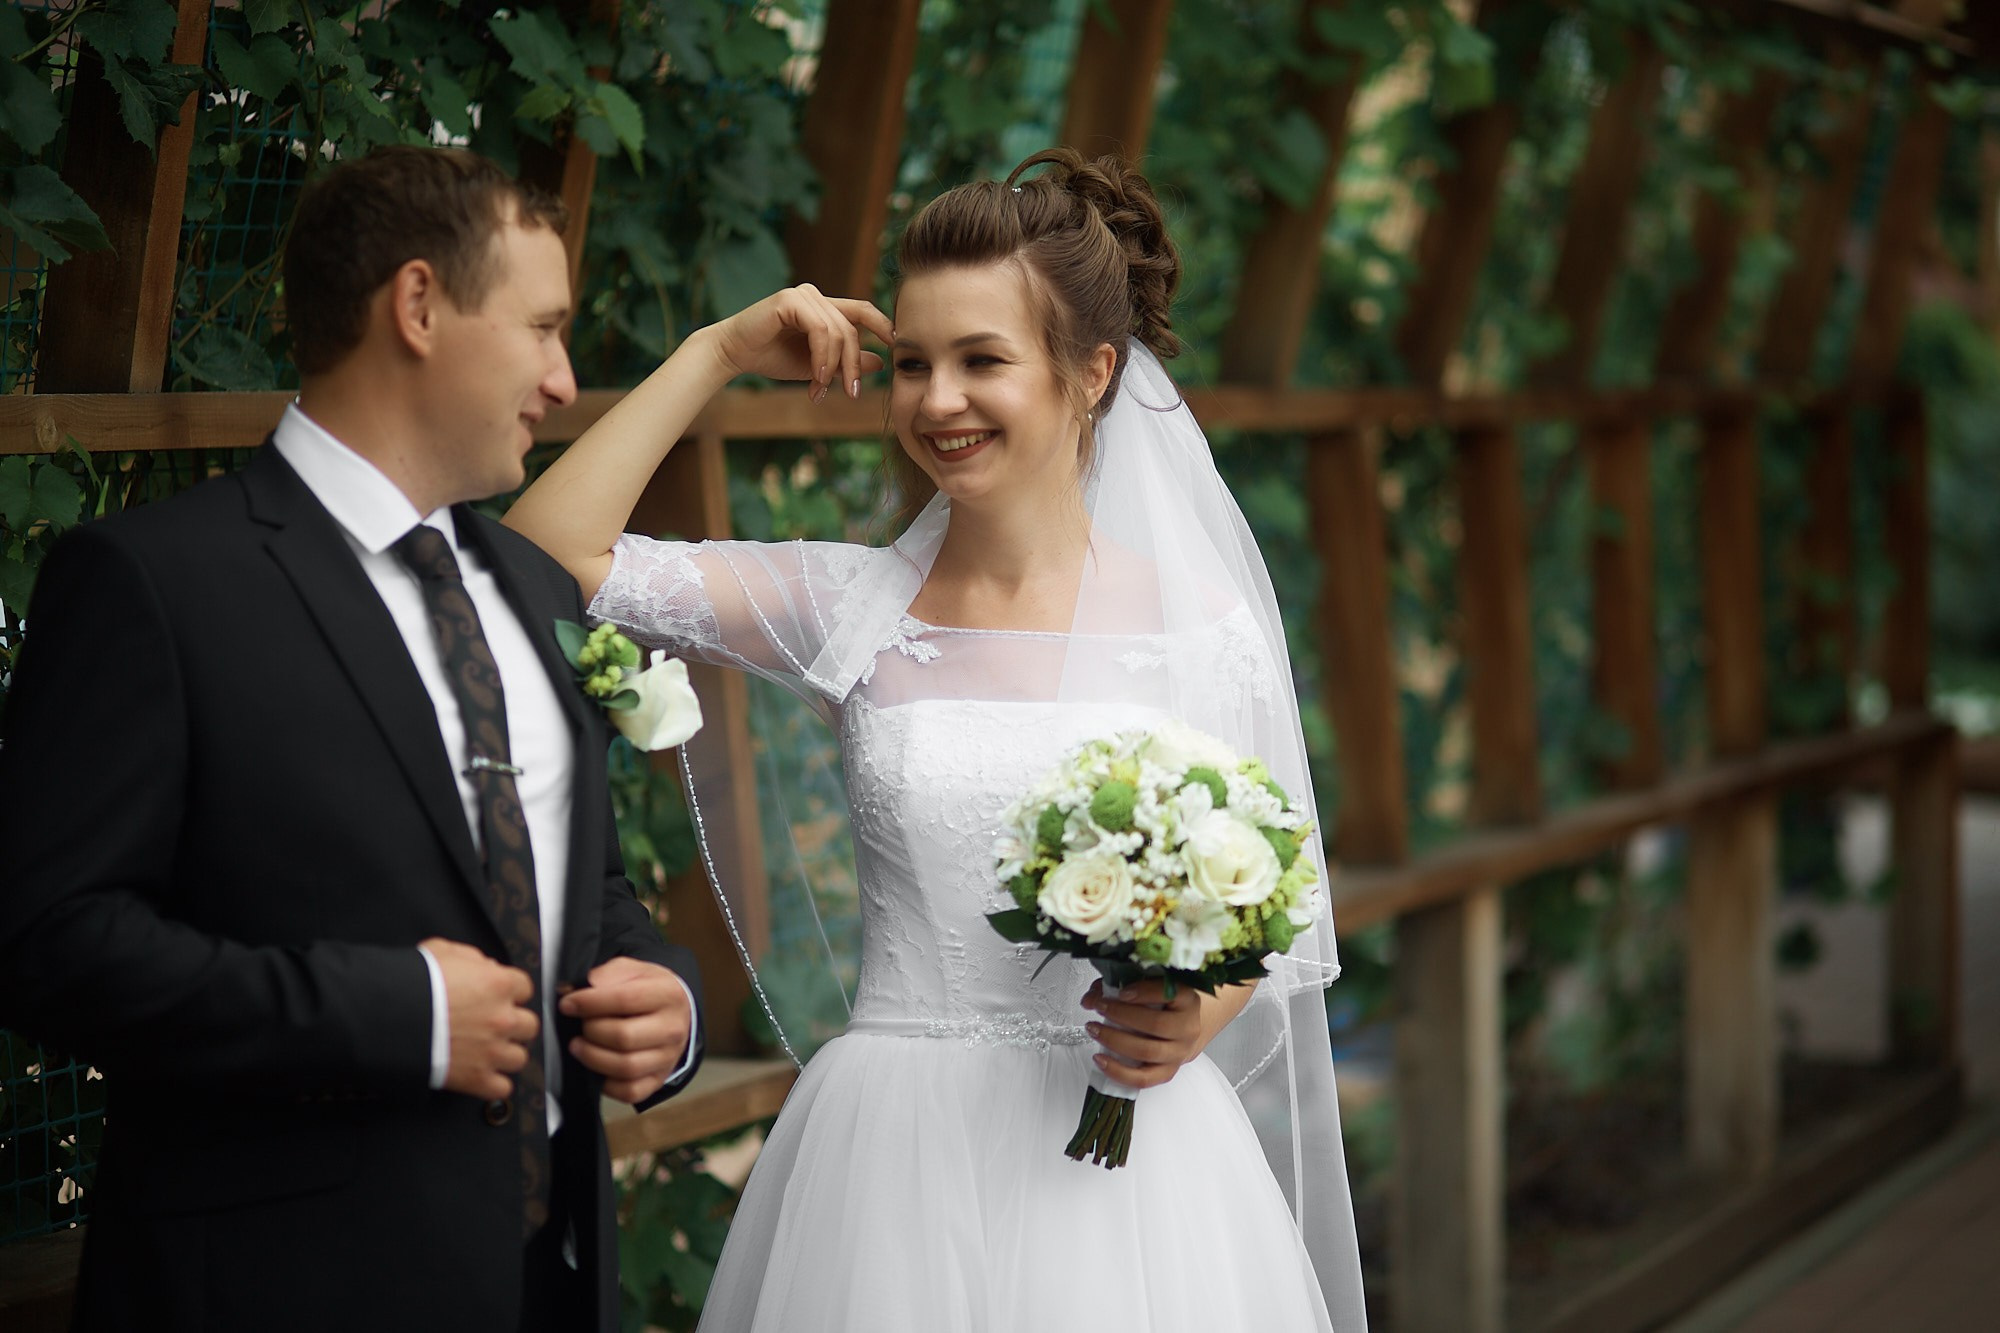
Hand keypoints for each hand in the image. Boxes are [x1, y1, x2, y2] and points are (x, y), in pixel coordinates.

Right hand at [423, 938, 537, 1101]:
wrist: (388, 1017)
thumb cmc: (413, 984)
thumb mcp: (442, 952)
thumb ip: (471, 957)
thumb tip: (485, 966)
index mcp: (498, 985)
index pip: (525, 988)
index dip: (511, 992)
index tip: (500, 997)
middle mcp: (502, 1018)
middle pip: (529, 1025)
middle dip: (513, 1024)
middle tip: (495, 1025)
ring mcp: (492, 1051)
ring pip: (520, 1057)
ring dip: (506, 1054)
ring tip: (488, 1051)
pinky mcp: (477, 1078)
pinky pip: (503, 1088)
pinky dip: (494, 1084)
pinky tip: (482, 1075)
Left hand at [558, 956, 693, 1103]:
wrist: (675, 1014)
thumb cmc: (648, 991)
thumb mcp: (634, 971)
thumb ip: (608, 975)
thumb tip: (578, 989)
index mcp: (668, 995)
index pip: (625, 1000)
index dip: (590, 1003)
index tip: (567, 1004)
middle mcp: (672, 1029)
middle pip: (624, 1037)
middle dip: (591, 1031)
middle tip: (578, 1026)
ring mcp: (667, 1058)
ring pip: (625, 1067)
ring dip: (593, 1058)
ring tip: (578, 1046)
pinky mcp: (658, 1080)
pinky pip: (630, 1091)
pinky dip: (607, 1084)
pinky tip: (596, 1067)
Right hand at [707, 284, 893, 401]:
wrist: (733, 354)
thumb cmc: (772, 358)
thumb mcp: (817, 366)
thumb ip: (845, 362)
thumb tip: (878, 363)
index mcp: (824, 308)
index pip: (864, 311)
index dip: (885, 326)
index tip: (899, 348)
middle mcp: (816, 297)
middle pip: (853, 329)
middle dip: (854, 365)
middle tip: (852, 394)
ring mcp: (803, 295)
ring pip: (839, 332)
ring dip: (834, 367)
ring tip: (821, 389)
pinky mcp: (790, 301)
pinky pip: (821, 330)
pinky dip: (822, 357)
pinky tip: (816, 378)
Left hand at [1081, 978, 1205, 1090]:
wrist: (1187, 1027)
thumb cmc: (1164, 1003)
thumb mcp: (1148, 986)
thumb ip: (1118, 986)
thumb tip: (1089, 1000)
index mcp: (1188, 1000)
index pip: (1170, 993)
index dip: (1144, 992)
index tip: (1121, 992)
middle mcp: (1188, 1028)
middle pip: (1155, 1025)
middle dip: (1121, 1015)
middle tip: (1100, 1007)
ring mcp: (1179, 1053)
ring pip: (1147, 1052)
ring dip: (1115, 1041)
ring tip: (1094, 1029)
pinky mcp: (1167, 1072)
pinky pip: (1143, 1078)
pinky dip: (1118, 1071)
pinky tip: (1100, 1059)